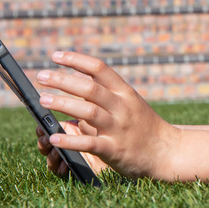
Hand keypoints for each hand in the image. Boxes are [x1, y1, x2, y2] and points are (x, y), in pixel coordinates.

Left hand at [36, 51, 179, 179]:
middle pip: (90, 88)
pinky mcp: (115, 150)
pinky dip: (71, 140)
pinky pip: (90, 143)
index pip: (100, 69)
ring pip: (89, 112)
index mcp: (125, 92)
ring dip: (63, 104)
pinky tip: (54, 137)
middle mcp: (122, 107)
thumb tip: (75, 80)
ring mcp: (119, 128)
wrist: (167, 151)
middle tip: (41, 76)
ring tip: (43, 99)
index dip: (76, 60)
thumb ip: (107, 92)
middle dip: (63, 80)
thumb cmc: (144, 125)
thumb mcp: (131, 102)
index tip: (55, 56)